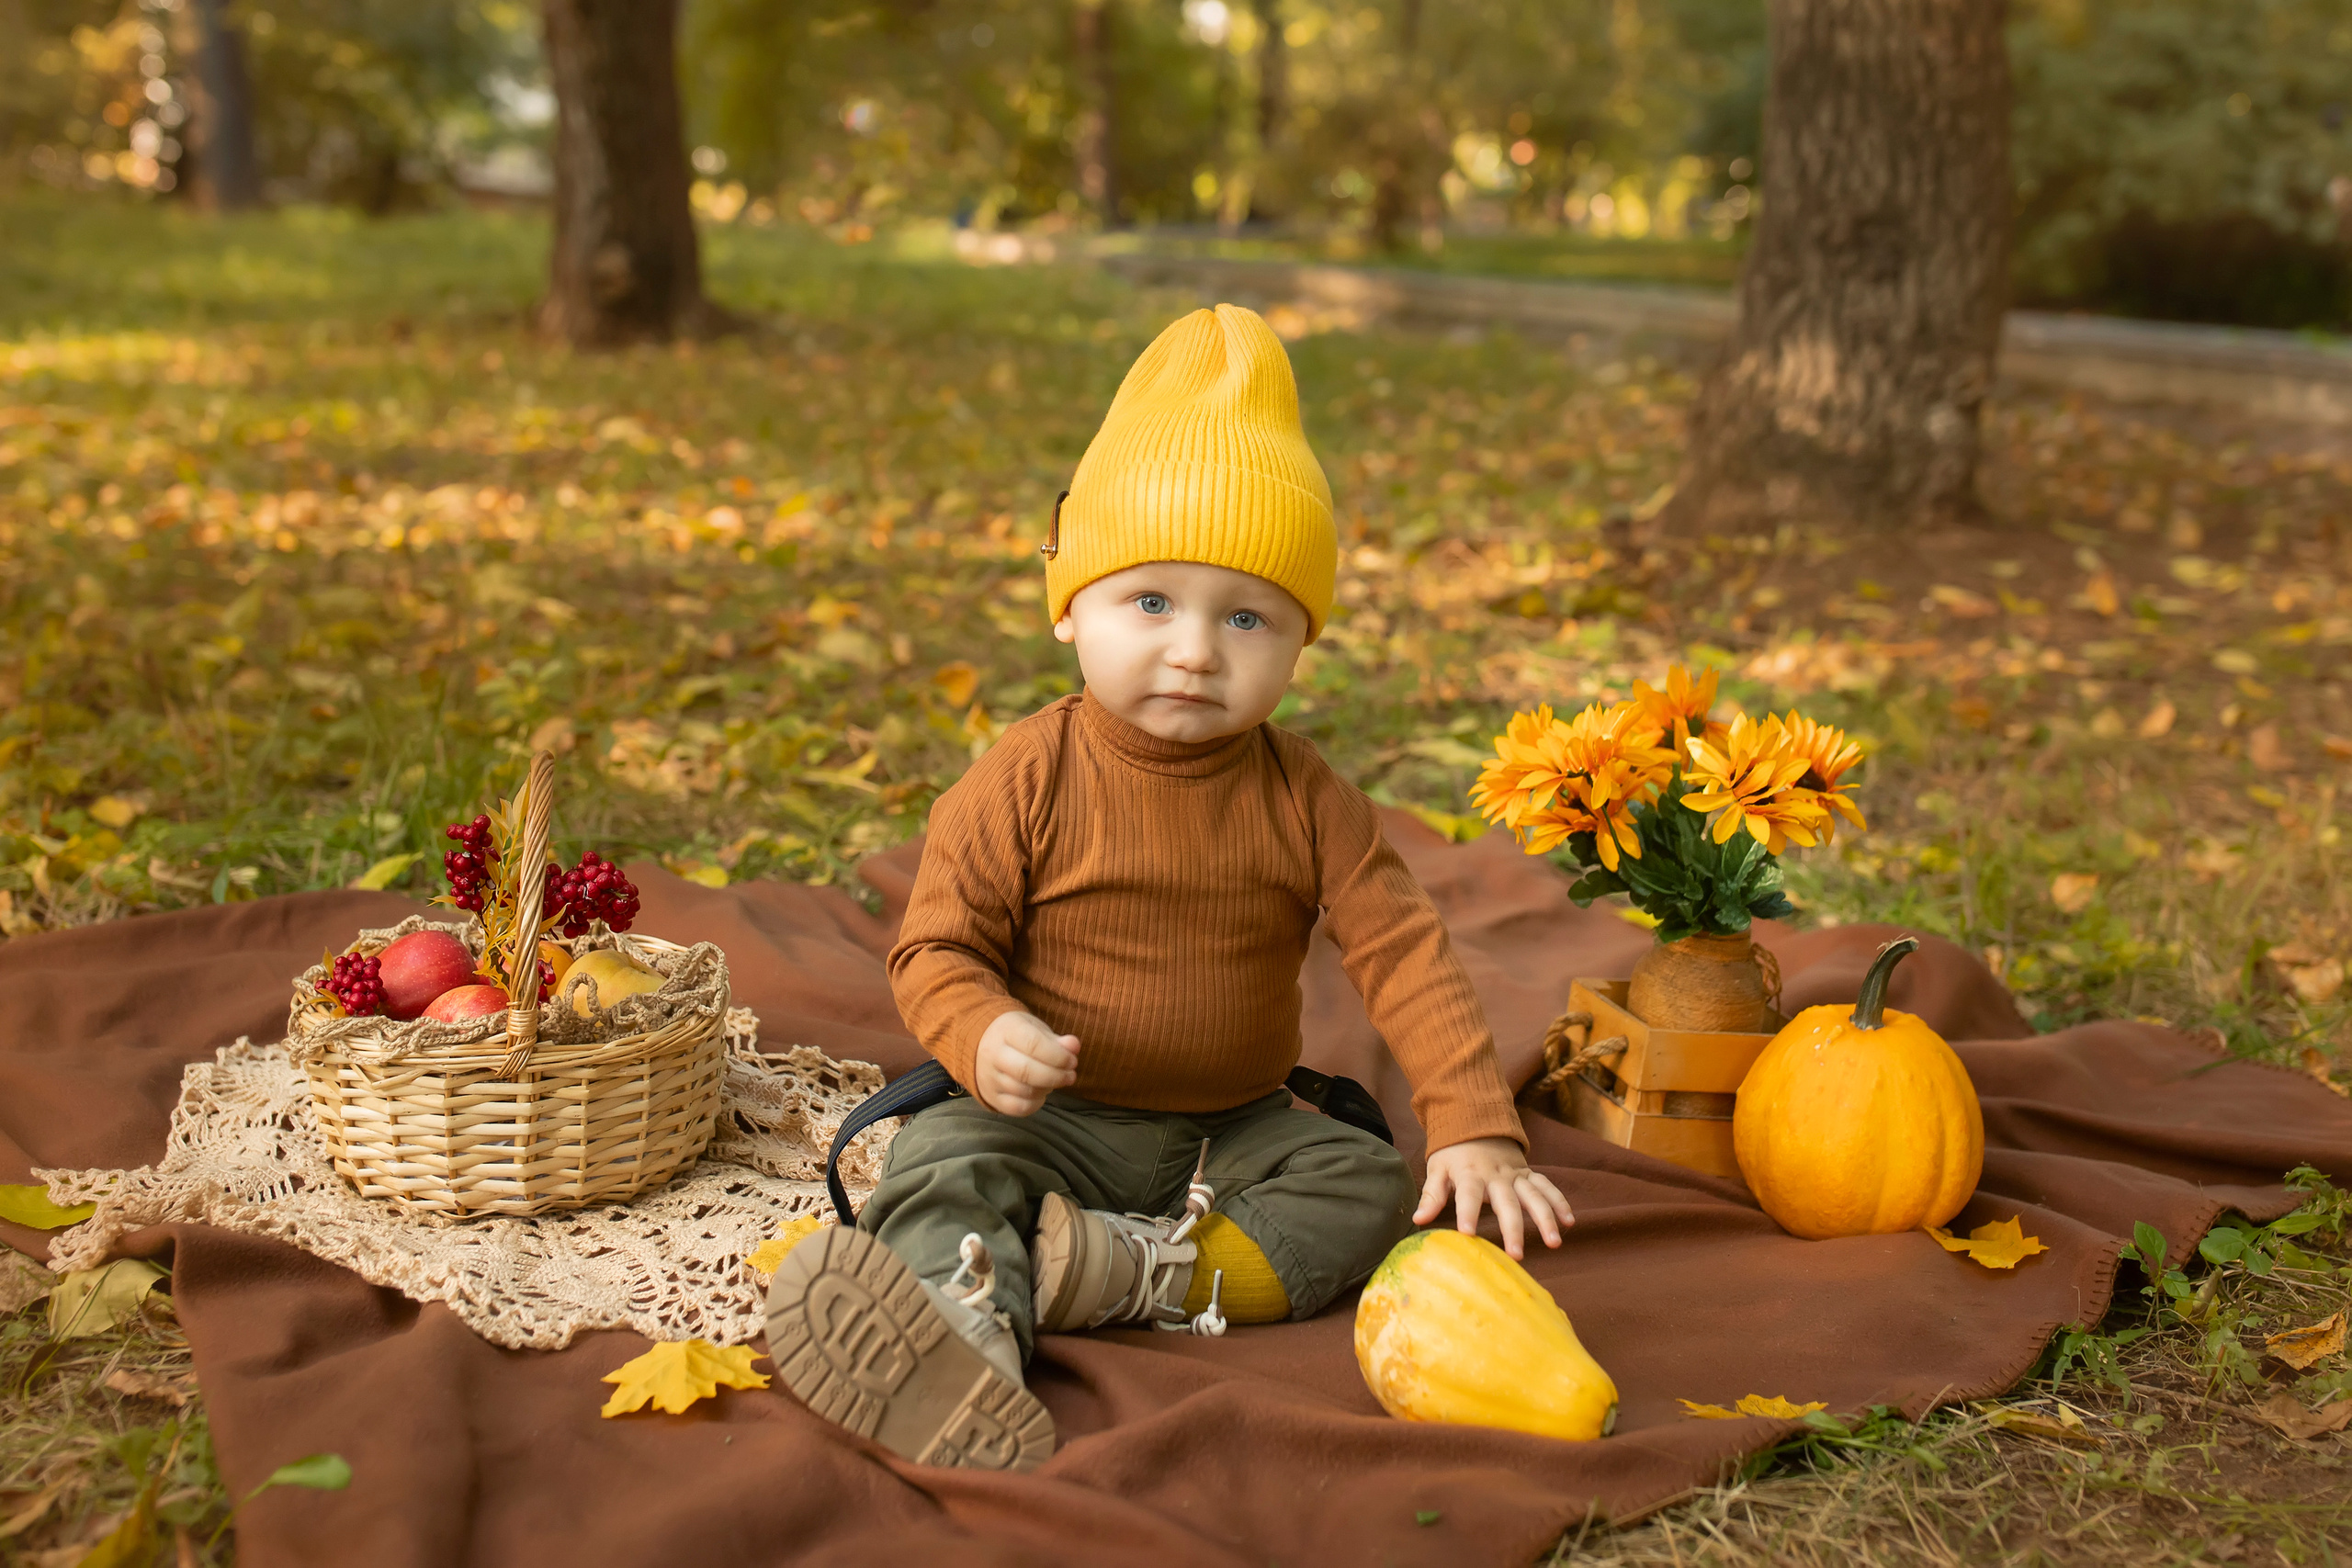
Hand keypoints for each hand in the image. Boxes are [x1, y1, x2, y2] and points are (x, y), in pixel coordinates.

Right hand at [972, 1009, 1079, 1115]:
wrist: (984, 1045)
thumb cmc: (1018, 1036)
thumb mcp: (1036, 1029)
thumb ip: (1057, 1040)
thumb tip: (1074, 1046)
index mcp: (1006, 1030)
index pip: (1033, 1045)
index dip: (1058, 1056)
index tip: (1073, 1061)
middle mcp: (993, 1054)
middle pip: (1027, 1071)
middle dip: (1056, 1076)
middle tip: (1070, 1075)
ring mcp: (989, 1077)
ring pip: (1024, 1091)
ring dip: (1047, 1088)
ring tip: (1055, 1081)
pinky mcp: (991, 1097)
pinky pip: (1017, 1107)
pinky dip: (1036, 1103)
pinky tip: (1042, 1092)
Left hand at [1415, 1137, 1573, 1259]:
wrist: (1477, 1123)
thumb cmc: (1454, 1154)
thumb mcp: (1437, 1169)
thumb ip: (1431, 1195)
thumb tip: (1418, 1220)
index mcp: (1470, 1174)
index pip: (1468, 1195)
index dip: (1467, 1214)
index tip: (1468, 1235)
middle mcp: (1496, 1175)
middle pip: (1507, 1203)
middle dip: (1513, 1229)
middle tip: (1517, 1255)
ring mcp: (1516, 1174)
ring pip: (1534, 1196)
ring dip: (1546, 1219)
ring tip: (1554, 1243)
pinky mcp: (1529, 1174)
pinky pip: (1547, 1187)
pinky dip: (1560, 1202)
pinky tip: (1569, 1222)